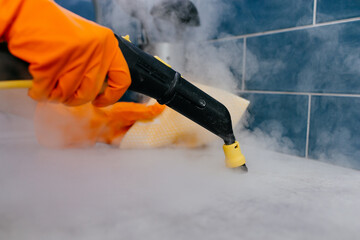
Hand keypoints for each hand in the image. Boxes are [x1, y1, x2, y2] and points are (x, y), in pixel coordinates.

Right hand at [0, 0, 130, 105]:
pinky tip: (36, 85)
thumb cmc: (53, 27)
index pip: (122, 79)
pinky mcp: (53, 64)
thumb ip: (96, 60)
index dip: (112, 96)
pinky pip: (47, 93)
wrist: (24, 12)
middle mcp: (96, 51)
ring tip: (48, 86)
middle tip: (64, 94)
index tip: (100, 100)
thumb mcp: (87, 39)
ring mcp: (75, 58)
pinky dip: (39, 93)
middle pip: (91, 92)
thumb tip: (100, 89)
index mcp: (108, 44)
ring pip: (69, 95)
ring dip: (56, 95)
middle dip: (75, 98)